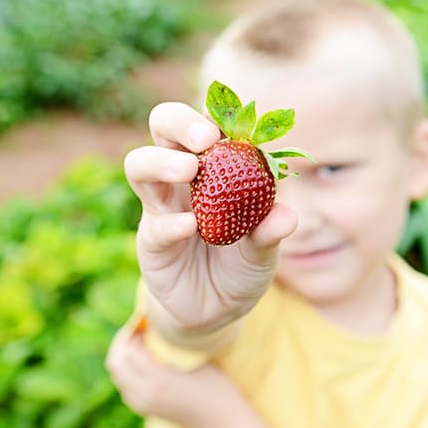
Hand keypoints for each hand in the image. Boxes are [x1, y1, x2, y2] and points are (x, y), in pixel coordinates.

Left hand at [106, 330, 237, 427]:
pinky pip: (125, 389)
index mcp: (158, 378)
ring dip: (123, 358)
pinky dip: (128, 373)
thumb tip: (154, 331)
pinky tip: (143, 364)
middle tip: (136, 330)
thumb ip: (171, 348)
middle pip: (115, 363)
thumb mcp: (195, 361)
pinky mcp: (146, 411)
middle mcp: (144, 393)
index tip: (144, 320)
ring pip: (118, 376)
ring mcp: (143, 405)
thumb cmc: (216, 387)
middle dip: (121, 343)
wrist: (222, 421)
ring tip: (139, 344)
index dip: (131, 332)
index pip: (127, 350)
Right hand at [124, 102, 297, 333]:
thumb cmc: (242, 266)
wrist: (217, 311)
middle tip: (204, 138)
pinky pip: (154, 224)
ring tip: (189, 170)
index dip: (220, 116)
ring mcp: (161, 206)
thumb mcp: (264, 250)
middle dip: (180, 122)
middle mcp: (183, 178)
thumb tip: (287, 215)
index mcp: (215, 168)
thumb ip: (271, 231)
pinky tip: (190, 227)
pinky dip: (171, 222)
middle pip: (163, 128)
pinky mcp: (150, 240)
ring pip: (140, 164)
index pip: (210, 125)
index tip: (237, 123)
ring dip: (162, 161)